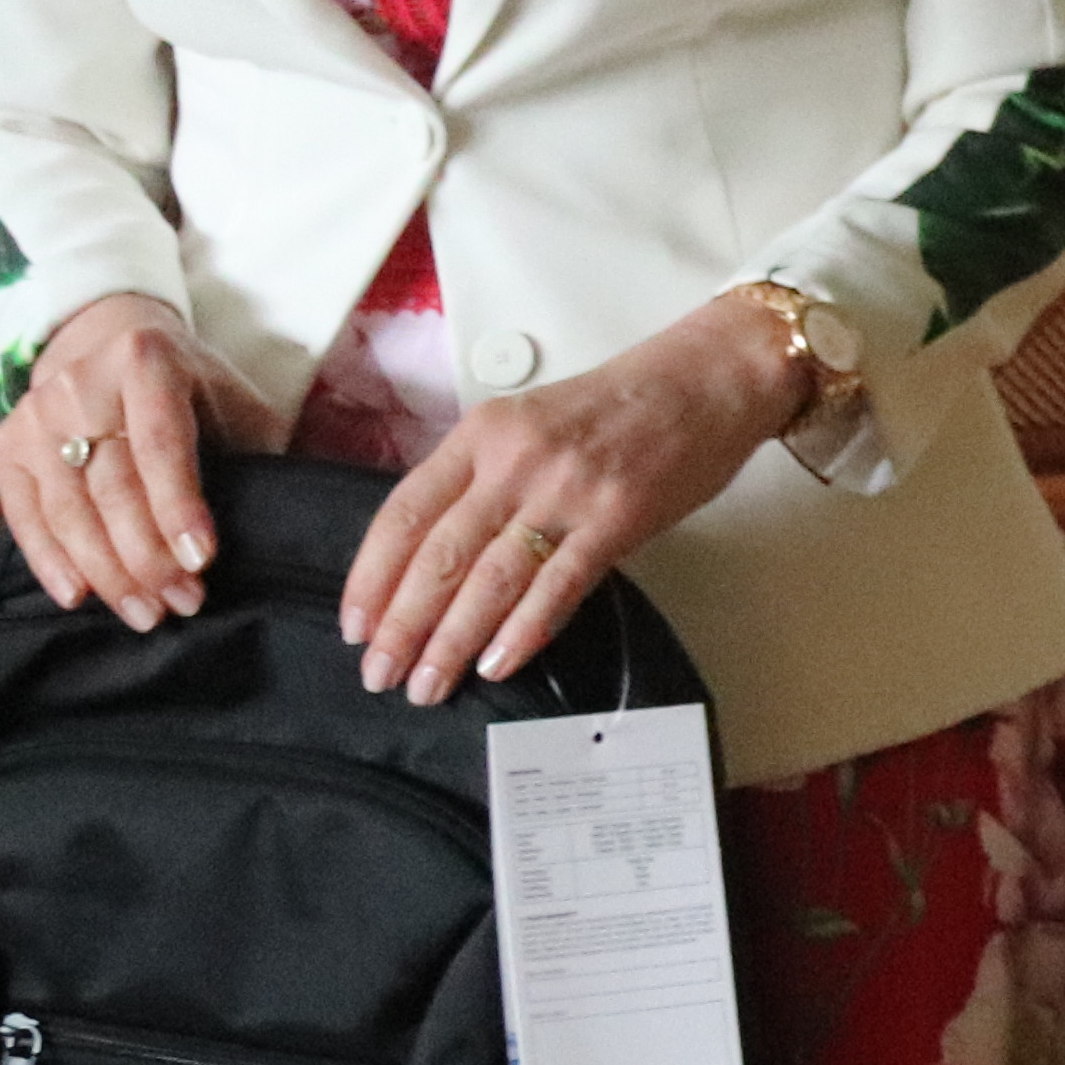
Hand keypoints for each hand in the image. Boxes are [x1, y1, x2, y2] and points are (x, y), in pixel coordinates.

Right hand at [0, 294, 279, 626]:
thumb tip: (282, 519)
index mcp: (145, 359)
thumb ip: (251, 446)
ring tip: (144, 612)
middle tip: (182, 604)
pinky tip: (78, 597)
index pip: (161, 445)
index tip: (201, 562)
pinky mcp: (4, 446)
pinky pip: (24, 515)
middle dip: (147, 556)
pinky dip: (50, 562)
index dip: (178, 507)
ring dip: (107, 571)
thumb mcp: (229, 397)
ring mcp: (34, 415)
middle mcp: (79, 383)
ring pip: (67, 509)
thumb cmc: (186, 385)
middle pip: (112, 486)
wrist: (105, 340)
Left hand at [339, 293, 811, 704]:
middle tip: (380, 675)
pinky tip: (496, 664)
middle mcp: (516, 459)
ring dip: (451, 641)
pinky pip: (558, 585)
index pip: (406, 511)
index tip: (355, 627)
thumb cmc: (620, 404)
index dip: (372, 576)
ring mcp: (568, 489)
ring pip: (490, 579)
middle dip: (402, 625)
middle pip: (440, 555)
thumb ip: (481, 478)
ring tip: (427, 685)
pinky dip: (523, 630)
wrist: (709, 379)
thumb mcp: (529, 422)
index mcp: (483, 432)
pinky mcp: (618, 518)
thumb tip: (435, 562)